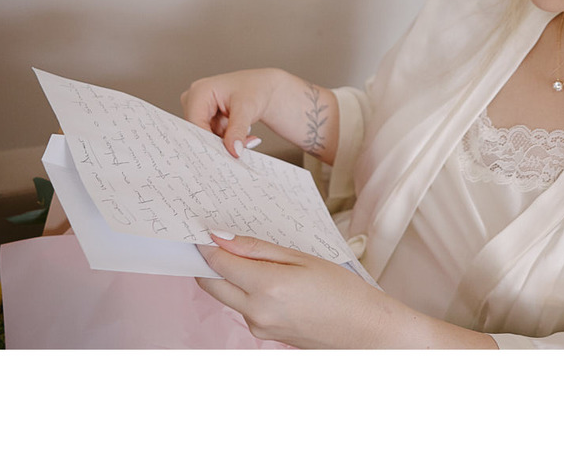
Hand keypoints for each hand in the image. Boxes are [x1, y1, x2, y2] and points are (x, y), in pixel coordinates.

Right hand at [180, 68, 279, 158]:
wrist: (262, 88)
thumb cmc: (254, 89)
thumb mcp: (247, 108)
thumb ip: (238, 130)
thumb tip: (233, 151)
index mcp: (199, 91)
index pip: (195, 124)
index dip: (207, 142)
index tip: (224, 155)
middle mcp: (193, 100)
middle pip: (198, 132)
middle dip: (220, 143)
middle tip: (240, 148)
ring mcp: (198, 110)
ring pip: (205, 138)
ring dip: (226, 143)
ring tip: (245, 138)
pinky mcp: (204, 120)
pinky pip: (211, 138)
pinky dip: (227, 141)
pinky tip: (240, 136)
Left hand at [196, 235, 410, 347]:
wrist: (363, 331)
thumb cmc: (341, 289)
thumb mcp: (302, 257)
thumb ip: (258, 249)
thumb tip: (222, 238)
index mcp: (266, 286)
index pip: (217, 263)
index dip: (205, 244)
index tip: (201, 228)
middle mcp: (255, 311)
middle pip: (209, 284)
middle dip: (206, 261)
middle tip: (213, 239)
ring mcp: (257, 327)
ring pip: (225, 296)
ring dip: (227, 276)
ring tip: (252, 255)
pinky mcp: (263, 334)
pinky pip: (243, 308)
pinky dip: (245, 290)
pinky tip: (269, 278)